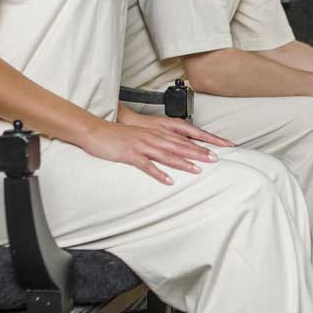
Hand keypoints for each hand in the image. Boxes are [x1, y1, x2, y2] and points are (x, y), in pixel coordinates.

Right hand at [81, 110, 233, 184]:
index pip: (184, 137)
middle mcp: (152, 137)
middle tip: (215, 159)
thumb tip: (172, 150)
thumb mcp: (142, 136)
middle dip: (198, 152)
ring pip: (166, 154)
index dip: (201, 142)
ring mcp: (142, 145)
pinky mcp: (130, 154)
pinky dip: (158, 173)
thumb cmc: (118, 135)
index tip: (217, 148)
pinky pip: (147, 165)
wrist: (96, 131)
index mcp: (157, 133)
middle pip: (180, 145)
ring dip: (182, 162)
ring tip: (197, 170)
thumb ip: (157, 142)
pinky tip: (168, 181)